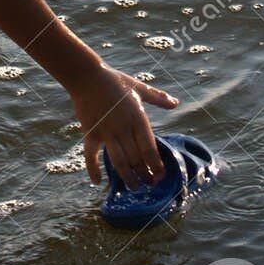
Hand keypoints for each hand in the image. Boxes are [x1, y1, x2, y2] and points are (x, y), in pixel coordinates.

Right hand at [66, 67, 178, 189]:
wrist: (87, 76)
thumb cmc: (114, 81)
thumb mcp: (138, 87)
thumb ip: (157, 97)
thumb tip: (176, 103)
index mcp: (137, 117)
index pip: (149, 148)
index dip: (156, 164)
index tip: (160, 176)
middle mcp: (123, 128)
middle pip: (136, 158)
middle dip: (144, 174)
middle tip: (149, 185)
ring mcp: (106, 132)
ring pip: (119, 161)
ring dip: (127, 177)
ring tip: (133, 187)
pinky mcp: (90, 133)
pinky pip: (91, 156)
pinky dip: (93, 169)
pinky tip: (97, 181)